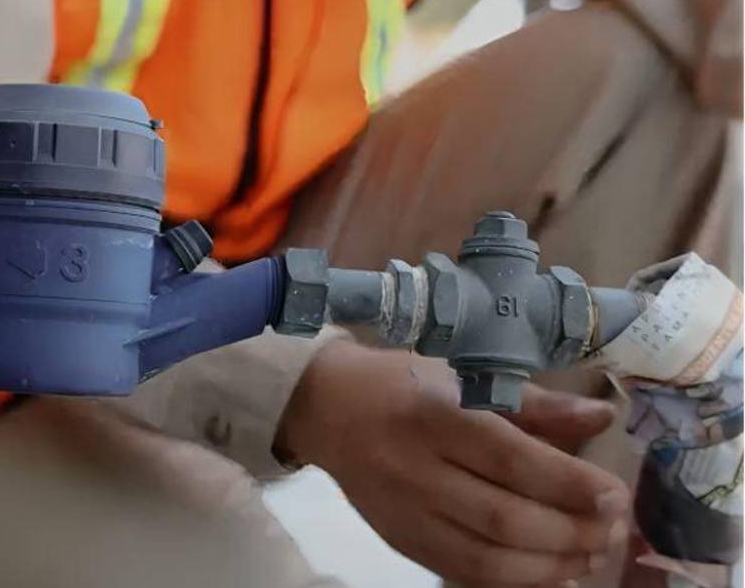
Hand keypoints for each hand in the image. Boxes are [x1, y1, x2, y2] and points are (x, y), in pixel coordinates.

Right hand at [275, 341, 629, 585]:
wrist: (326, 408)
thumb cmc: (403, 382)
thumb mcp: (465, 374)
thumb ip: (535, 403)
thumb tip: (601, 419)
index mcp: (435, 415)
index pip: (511, 459)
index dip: (569, 484)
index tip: (615, 494)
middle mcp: (416, 469)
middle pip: (503, 518)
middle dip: (571, 532)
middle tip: (613, 530)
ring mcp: (405, 512)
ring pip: (486, 558)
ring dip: (551, 566)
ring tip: (591, 556)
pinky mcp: (400, 539)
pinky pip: (463, 573)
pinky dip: (515, 582)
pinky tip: (553, 575)